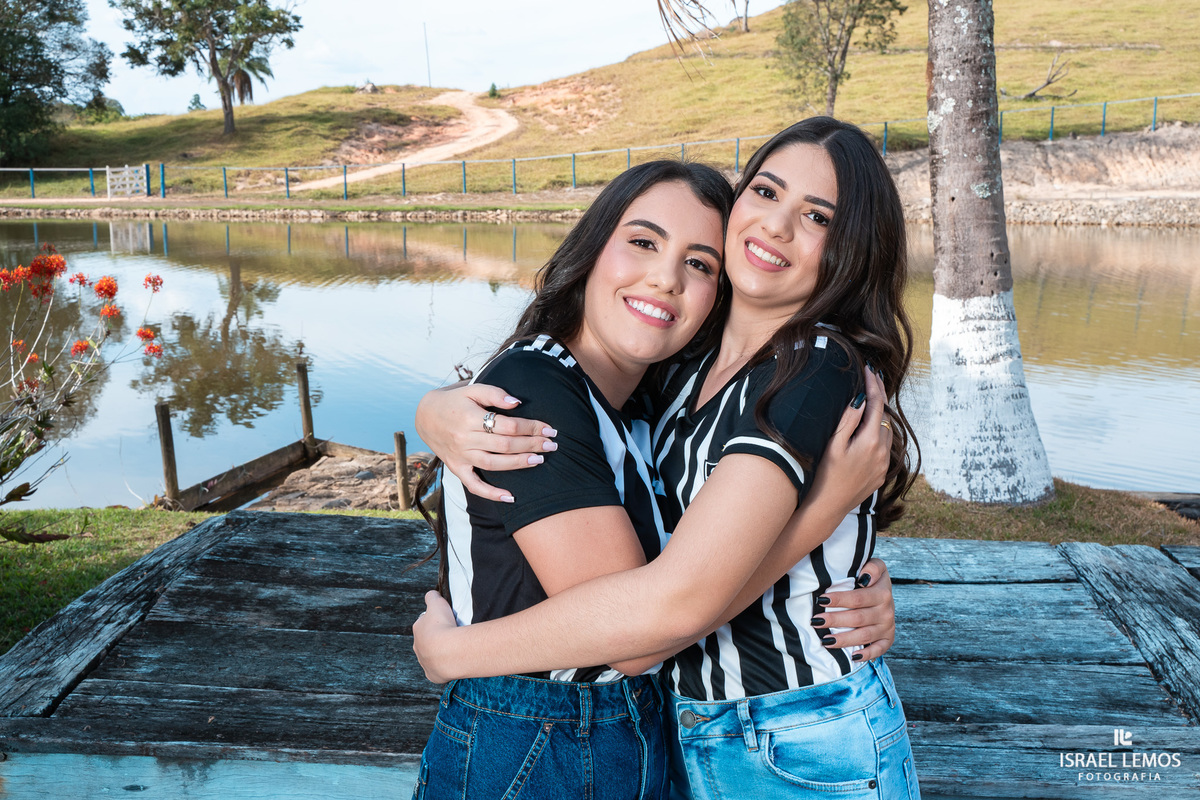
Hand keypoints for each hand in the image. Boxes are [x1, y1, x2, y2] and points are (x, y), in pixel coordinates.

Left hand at [412, 590, 460, 683]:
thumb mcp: (437, 602)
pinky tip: (453, 663)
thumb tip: (431, 594)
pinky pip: (437, 671)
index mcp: (418, 629)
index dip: (435, 622)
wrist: (448, 651)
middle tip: (451, 636)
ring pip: (431, 657)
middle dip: (436, 639)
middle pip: (426, 641)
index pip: (424, 623)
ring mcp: (424, 662)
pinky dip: (444, 668)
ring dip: (440, 654)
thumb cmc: (443, 626)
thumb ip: (432, 596)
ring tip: (454, 650)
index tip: (445, 622)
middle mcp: (417, 647)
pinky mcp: (432, 675)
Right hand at [415, 383, 557, 501]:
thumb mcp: (472, 389)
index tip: (548, 428)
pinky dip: (491, 493)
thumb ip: (494, 394)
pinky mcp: (456, 468)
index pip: (507, 425)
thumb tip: (517, 403)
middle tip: (552, 445)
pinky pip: (474, 485)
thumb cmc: (454, 400)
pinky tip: (510, 497)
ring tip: (539, 460)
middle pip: (504, 445)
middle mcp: (464, 439)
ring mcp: (460, 456)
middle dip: (531, 445)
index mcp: (469, 417)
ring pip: (494, 464)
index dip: (530, 427)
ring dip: (519, 464)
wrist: (424, 416)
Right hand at [811, 367, 892, 515]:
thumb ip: (849, 420)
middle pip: (885, 416)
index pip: (877, 404)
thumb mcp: (833, 444)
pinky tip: (868, 431)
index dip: (874, 384)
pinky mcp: (880, 474)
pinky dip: (878, 434)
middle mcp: (883, 452)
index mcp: (871, 441)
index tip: (869, 369)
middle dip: (879, 397)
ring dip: (880, 416)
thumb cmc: (825, 475)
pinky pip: (884, 448)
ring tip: (870, 401)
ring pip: (887, 432)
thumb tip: (860, 398)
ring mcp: (884, 465)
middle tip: (871, 378)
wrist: (828, 508)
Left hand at [815, 558, 894, 662]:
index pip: (858, 598)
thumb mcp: (876, 566)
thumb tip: (863, 577)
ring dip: (844, 639)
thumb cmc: (872, 579)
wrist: (886, 593)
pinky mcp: (887, 639)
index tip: (821, 600)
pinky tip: (852, 657)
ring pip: (864, 636)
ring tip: (825, 640)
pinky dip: (867, 655)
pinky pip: (879, 650)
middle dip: (835, 620)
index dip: (839, 599)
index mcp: (883, 593)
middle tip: (816, 621)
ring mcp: (887, 627)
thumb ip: (872, 567)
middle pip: (858, 618)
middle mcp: (886, 611)